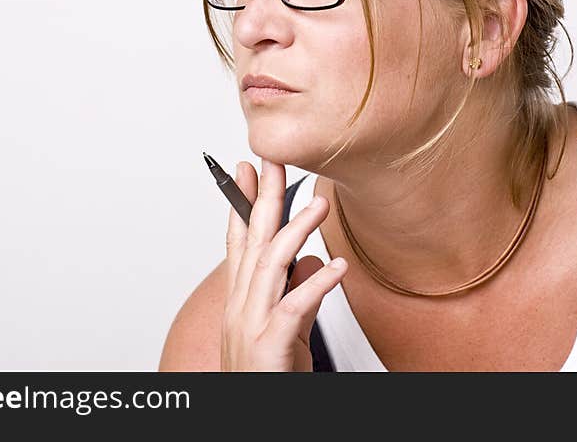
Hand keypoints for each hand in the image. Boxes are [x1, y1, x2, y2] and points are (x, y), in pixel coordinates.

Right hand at [221, 158, 347, 370]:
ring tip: (320, 203)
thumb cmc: (268, 375)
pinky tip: (337, 266)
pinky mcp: (270, 346)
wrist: (252, 417)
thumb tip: (311, 261)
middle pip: (252, 241)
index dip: (241, 204)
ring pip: (271, 266)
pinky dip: (316, 285)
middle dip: (263, 197)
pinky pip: (294, 309)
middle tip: (274, 160)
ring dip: (296, 230)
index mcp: (241, 300)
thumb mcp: (285, 332)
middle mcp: (240, 306)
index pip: (239, 242)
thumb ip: (295, 295)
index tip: (246, 171)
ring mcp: (251, 325)